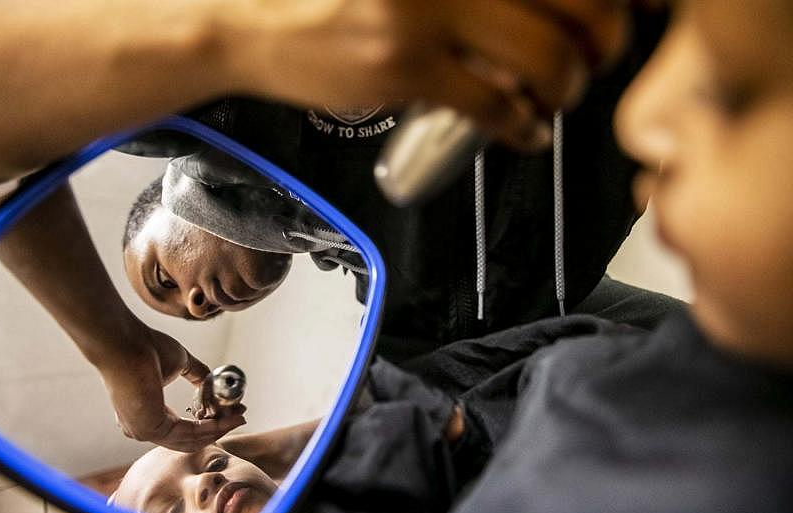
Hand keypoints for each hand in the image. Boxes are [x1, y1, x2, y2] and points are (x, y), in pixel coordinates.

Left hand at [101, 327, 245, 451]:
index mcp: (145, 415)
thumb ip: (198, 375)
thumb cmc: (144, 347)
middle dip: (219, 429)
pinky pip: (187, 434)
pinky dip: (210, 427)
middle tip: (240, 416)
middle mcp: (142, 429)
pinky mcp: (149, 428)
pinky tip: (225, 417)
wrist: (124, 341)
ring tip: (238, 416)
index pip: (181, 429)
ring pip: (190, 439)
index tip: (232, 412)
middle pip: (189, 439)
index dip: (209, 423)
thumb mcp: (180, 363)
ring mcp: (143, 431)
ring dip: (218, 429)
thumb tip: (214, 381)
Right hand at [225, 0, 631, 149]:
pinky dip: (522, 128)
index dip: (615, 0)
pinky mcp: (404, 64)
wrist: (256, 17)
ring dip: (565, 91)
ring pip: (547, 58)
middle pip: (581, 3)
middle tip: (594, 61)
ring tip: (552, 101)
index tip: (622, 15)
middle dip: (605, 45)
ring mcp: (426, 7)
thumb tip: (548, 10)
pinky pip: (493, 105)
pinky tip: (523, 132)